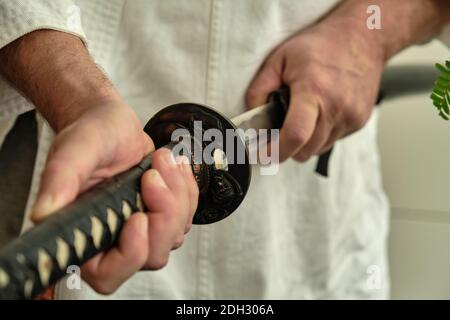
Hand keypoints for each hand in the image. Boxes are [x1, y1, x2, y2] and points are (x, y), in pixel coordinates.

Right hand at [31, 101, 198, 293]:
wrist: (110, 123)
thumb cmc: (89, 135)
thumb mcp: (74, 150)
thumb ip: (60, 180)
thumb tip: (43, 213)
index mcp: (85, 232)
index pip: (108, 273)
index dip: (130, 254)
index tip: (138, 218)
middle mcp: (114, 237)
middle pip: (152, 256)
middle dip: (163, 215)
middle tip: (152, 177)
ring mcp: (142, 228)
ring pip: (174, 235)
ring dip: (177, 196)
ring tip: (161, 161)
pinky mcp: (161, 214)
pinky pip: (187, 214)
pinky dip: (186, 189)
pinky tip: (173, 166)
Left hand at [246, 16, 384, 162]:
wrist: (363, 38)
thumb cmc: (320, 46)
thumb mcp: (279, 59)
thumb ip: (259, 89)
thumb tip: (252, 119)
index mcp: (313, 90)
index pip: (295, 135)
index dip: (275, 152)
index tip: (261, 155)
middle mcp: (336, 107)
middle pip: (306, 150)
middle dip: (287, 148)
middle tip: (278, 133)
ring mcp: (352, 116)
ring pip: (319, 149)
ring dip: (306, 142)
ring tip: (303, 116)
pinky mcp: (360, 122)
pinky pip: (333, 140)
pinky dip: (321, 134)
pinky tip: (320, 113)